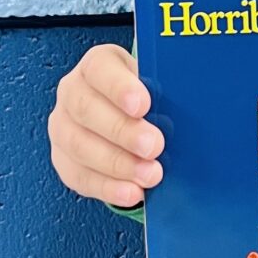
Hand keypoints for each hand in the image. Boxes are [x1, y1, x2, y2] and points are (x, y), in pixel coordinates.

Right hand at [48, 43, 164, 208]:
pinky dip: (108, 187)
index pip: (100, 69)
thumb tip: (194, 101)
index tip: (143, 105)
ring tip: (150, 175)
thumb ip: (164, 88)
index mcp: (97, 65)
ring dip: (118, 164)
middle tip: (154, 146)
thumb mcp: (154, 81)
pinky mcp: (63, 159)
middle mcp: (72, 92)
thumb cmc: (145, 94)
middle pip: (87, 110)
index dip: (120, 88)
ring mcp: (62, 126)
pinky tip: (132, 191)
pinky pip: (80, 176)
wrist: (125, 111)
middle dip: (122, 131)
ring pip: (80, 146)